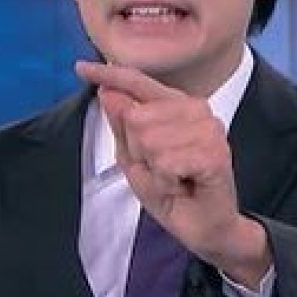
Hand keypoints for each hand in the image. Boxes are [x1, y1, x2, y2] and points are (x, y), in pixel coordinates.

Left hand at [75, 60, 270, 288]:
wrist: (205, 228)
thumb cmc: (173, 192)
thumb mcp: (135, 159)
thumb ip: (121, 125)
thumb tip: (107, 91)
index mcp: (176, 105)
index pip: (138, 82)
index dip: (110, 74)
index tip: (80, 68)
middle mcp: (196, 109)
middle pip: (136, 116)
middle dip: (139, 151)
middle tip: (161, 170)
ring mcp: (209, 129)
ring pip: (150, 139)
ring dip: (154, 169)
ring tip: (174, 178)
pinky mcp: (215, 153)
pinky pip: (167, 161)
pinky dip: (167, 181)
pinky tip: (183, 185)